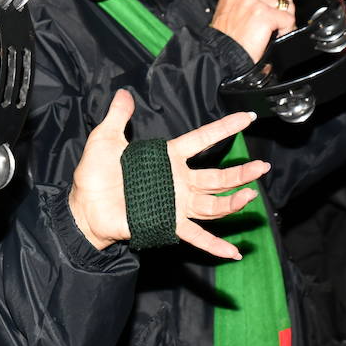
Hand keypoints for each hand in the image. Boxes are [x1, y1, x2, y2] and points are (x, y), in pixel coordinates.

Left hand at [67, 90, 269, 258]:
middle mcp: (177, 181)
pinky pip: (195, 235)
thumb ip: (118, 116)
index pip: (201, 140)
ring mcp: (174, 204)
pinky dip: (214, 245)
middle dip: (240, 172)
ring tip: (251, 195)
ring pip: (212, 204)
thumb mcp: (106, 139)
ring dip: (233, 202)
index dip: (224, 128)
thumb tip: (123, 92)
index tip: (247, 118)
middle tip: (262, 167)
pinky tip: (233, 253)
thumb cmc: (94, 173)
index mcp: (166, 158)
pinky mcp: (167, 223)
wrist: (83, 206)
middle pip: (216, 177)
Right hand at [210, 0, 295, 61]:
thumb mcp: (231, 6)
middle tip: (276, 16)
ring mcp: (252, 0)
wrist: (222, 54)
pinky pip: (288, 18)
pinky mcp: (263, 14)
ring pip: (286, 3)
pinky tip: (275, 34)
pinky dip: (286, 29)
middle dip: (284, 3)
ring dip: (285, 17)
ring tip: (274, 28)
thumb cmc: (226, 37)